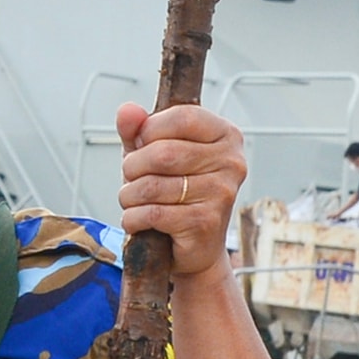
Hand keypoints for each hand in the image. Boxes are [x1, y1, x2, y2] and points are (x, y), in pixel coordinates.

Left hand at [114, 102, 245, 280]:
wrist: (195, 248)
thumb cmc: (175, 193)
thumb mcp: (154, 154)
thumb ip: (139, 130)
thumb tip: (127, 110)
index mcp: (226, 135)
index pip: (183, 117)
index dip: (150, 129)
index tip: (141, 144)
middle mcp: (232, 162)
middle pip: (164, 153)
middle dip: (132, 166)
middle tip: (130, 177)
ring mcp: (222, 193)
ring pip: (153, 185)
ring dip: (129, 195)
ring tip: (132, 200)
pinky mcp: (206, 223)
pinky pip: (153, 213)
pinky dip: (133, 218)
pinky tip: (137, 220)